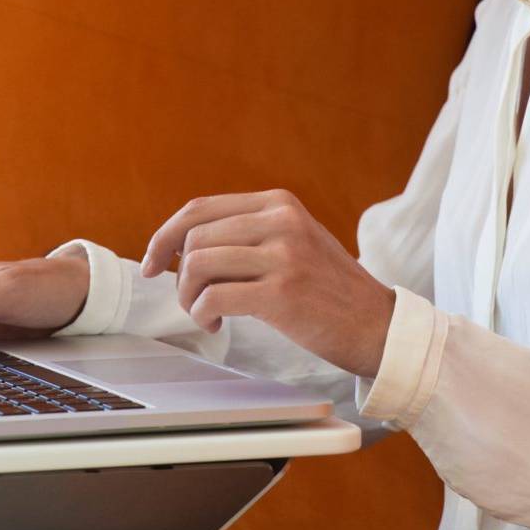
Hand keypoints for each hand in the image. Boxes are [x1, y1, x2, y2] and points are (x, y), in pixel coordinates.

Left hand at [138, 188, 395, 377]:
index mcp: (279, 203)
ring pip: (198, 265)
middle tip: (189, 300)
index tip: (152, 263)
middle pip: (194, 238)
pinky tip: (216, 324)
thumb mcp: (294, 241)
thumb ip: (249, 233)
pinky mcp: (282, 293)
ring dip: (189, 297)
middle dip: (178, 274)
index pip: (199, 208)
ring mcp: (283, 255)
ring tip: (204, 313)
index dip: (165, 236)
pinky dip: (202, 314)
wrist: (377, 325)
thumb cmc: (328, 291)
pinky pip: (213, 297)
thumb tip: (182, 244)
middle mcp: (281, 221)